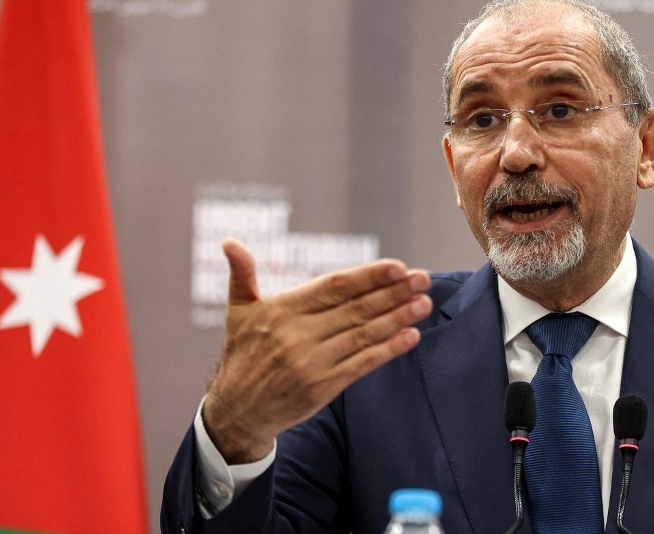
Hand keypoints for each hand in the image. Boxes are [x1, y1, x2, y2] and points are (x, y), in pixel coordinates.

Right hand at [202, 238, 432, 463]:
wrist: (236, 411)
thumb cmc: (243, 354)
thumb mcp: (237, 311)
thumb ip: (241, 274)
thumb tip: (229, 242)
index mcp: (283, 309)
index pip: (334, 286)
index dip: (368, 276)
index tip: (398, 267)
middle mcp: (298, 334)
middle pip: (356, 308)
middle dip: (393, 293)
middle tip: (424, 279)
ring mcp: (312, 362)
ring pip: (363, 334)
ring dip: (398, 318)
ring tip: (424, 303)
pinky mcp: (322, 387)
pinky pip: (362, 364)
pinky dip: (388, 350)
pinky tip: (411, 336)